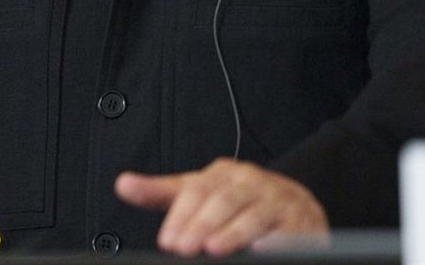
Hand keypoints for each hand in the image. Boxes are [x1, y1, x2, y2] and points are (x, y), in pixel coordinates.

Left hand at [115, 158, 328, 256]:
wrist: (294, 203)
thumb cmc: (238, 201)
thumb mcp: (198, 192)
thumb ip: (160, 192)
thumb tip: (123, 185)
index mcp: (224, 173)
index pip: (197, 191)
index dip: (181, 216)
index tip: (167, 240)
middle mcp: (251, 181)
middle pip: (223, 201)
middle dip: (201, 226)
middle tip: (183, 248)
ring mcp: (278, 200)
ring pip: (254, 215)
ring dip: (234, 233)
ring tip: (214, 249)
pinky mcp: (302, 222)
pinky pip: (288, 231)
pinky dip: (276, 241)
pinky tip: (262, 250)